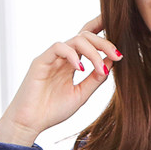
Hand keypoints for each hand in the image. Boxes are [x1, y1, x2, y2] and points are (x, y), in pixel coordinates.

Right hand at [0, 15, 121, 145]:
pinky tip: (81, 69)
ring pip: (75, 40)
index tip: (119, 26)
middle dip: (104, 43)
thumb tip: (112, 63)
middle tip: (118, 55)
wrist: (30, 123)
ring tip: (100, 69)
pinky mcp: (41, 61)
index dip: (101, 29)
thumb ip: (95, 79)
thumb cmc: (53, 110)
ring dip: (93, 52)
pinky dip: (72, 55)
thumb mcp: (81, 95)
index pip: (88, 40)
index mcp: (72, 63)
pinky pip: (59, 48)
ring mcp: (52, 57)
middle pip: (85, 36)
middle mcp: (63, 57)